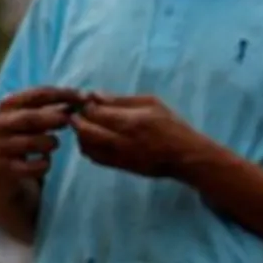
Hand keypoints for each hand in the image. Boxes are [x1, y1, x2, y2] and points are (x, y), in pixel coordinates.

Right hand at [0, 85, 81, 183]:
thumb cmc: (21, 138)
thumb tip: (81, 100)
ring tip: (54, 143)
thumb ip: (52, 110)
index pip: (36, 95)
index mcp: (8, 105)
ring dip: (49, 142)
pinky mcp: (7, 170)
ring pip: (30, 143)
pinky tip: (45, 161)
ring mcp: (2, 147)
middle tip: (69, 121)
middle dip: (53, 118)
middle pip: (30, 118)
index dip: (61, 95)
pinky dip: (44, 164)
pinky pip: (31, 167)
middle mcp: (1, 124)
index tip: (83, 97)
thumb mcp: (31, 120)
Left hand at [72, 93, 211, 180]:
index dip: (84, 104)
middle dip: (77, 119)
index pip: (94, 112)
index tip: (85, 100)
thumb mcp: (152, 104)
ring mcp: (119, 156)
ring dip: (81, 134)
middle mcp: (121, 140)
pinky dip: (87, 147)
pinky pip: (94, 158)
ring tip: (87, 125)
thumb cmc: (171, 126)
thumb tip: (95, 95)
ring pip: (86, 145)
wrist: (184, 157)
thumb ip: (122, 100)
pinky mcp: (119, 166)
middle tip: (79, 112)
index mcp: (130, 121)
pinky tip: (93, 139)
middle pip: (85, 130)